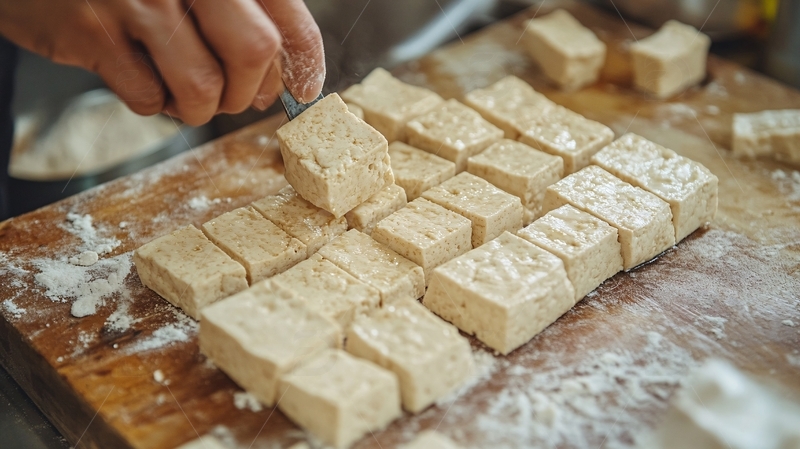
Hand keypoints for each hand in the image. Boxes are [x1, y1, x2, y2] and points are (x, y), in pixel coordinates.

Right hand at [0, 0, 324, 125]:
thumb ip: (241, 10)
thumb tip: (284, 72)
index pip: (286, 15)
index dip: (305, 60)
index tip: (303, 89)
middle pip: (254, 52)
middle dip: (249, 90)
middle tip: (236, 97)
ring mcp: (137, 1)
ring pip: (202, 87)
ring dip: (200, 107)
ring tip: (183, 90)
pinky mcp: (94, 32)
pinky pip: (148, 98)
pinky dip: (155, 103)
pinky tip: (143, 78)